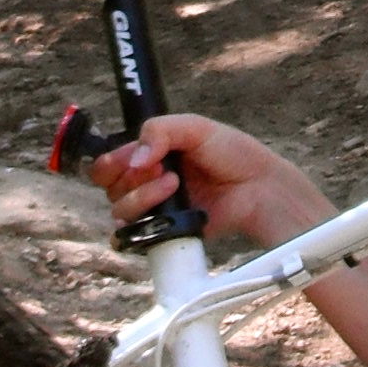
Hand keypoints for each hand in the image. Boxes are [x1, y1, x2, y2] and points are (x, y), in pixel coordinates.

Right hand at [90, 113, 334, 251]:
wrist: (259, 188)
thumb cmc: (232, 154)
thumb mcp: (195, 127)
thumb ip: (160, 130)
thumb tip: (135, 160)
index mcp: (149, 155)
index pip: (109, 161)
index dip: (113, 161)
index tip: (136, 158)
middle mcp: (146, 182)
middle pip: (109, 186)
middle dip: (130, 177)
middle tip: (158, 169)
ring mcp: (155, 209)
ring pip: (120, 210)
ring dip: (142, 196)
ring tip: (174, 185)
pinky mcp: (164, 231)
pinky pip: (132, 239)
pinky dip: (136, 230)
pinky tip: (162, 215)